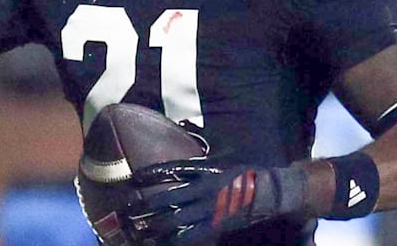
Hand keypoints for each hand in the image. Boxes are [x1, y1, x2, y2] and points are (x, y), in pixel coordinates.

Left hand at [127, 159, 306, 244]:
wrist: (269, 192)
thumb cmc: (243, 174)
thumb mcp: (219, 163)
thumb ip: (196, 165)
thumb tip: (174, 159)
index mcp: (205, 174)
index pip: (171, 172)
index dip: (151, 176)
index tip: (134, 178)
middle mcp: (205, 193)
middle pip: (168, 200)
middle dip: (147, 206)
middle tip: (127, 211)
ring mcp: (210, 211)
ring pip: (177, 220)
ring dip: (156, 225)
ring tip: (138, 229)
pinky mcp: (216, 227)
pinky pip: (191, 235)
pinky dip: (175, 239)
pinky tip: (163, 241)